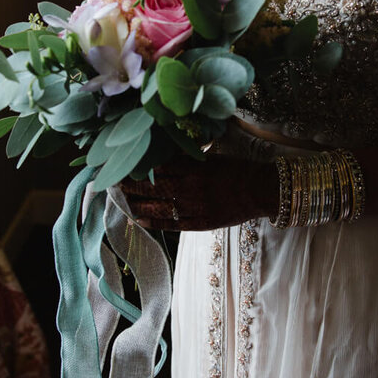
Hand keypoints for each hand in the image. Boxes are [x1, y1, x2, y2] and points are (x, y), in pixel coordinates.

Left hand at [120, 156, 277, 230]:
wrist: (260, 190)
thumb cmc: (237, 170)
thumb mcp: (212, 156)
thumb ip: (189, 157)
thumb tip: (166, 154)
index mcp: (193, 167)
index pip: (157, 166)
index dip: (139, 167)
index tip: (124, 164)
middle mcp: (190, 187)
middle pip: (153, 187)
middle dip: (132, 185)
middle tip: (116, 183)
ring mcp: (193, 207)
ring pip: (157, 207)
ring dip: (137, 204)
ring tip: (124, 202)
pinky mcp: (198, 223)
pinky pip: (170, 224)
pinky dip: (153, 223)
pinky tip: (139, 221)